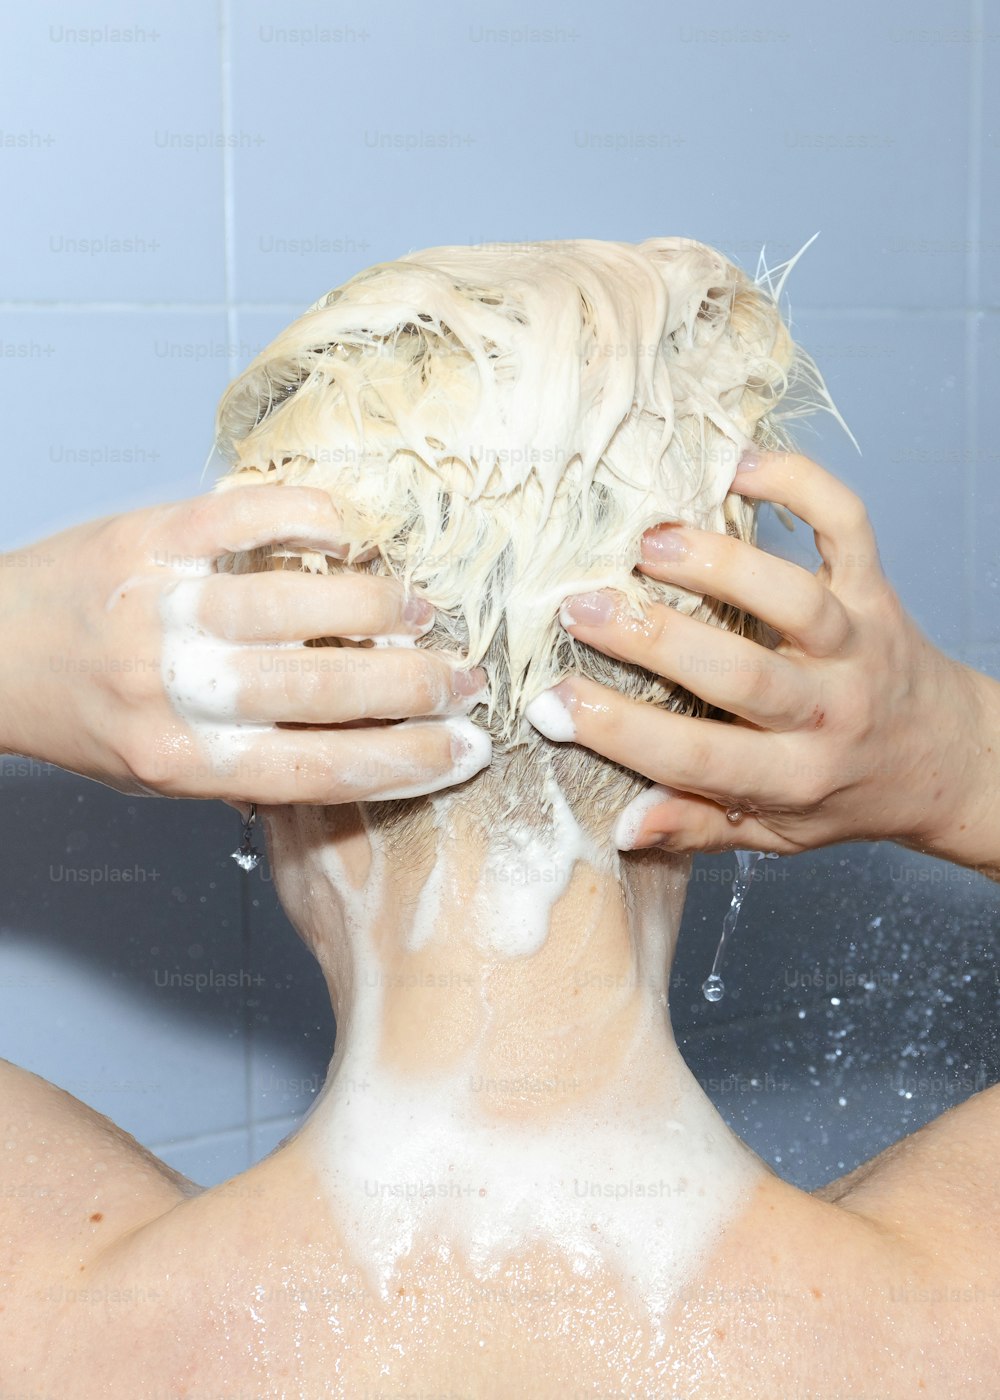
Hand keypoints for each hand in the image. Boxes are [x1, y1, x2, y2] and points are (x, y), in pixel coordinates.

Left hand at [0, 486, 489, 802]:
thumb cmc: (78, 718)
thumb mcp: (155, 775)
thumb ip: (245, 769)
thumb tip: (355, 759)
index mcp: (182, 761)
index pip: (324, 767)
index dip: (411, 761)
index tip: (467, 751)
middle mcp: (174, 689)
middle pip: (327, 688)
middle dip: (417, 686)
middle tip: (467, 679)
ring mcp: (164, 607)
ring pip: (299, 604)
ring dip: (379, 605)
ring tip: (423, 611)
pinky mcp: (150, 538)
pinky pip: (247, 520)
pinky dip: (311, 520)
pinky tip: (351, 533)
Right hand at [527, 452, 999, 876]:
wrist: (947, 759)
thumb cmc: (846, 794)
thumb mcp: (777, 833)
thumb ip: (699, 827)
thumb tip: (620, 828)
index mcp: (794, 776)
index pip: (697, 759)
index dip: (618, 733)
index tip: (551, 704)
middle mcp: (828, 708)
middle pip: (738, 674)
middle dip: (651, 639)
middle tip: (579, 608)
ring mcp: (856, 642)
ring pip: (792, 596)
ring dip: (718, 565)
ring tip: (646, 542)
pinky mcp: (874, 589)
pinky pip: (845, 524)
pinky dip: (798, 484)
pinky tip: (733, 467)